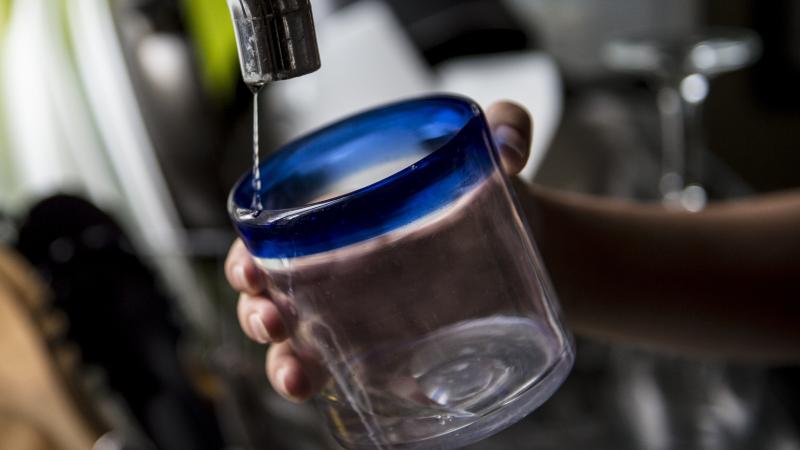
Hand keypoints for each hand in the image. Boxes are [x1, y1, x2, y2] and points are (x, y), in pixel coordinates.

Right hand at [225, 101, 532, 401]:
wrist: (530, 245)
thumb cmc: (491, 194)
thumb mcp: (493, 152)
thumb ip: (506, 125)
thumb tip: (511, 144)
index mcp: (343, 217)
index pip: (273, 235)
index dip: (248, 253)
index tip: (251, 265)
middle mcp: (339, 269)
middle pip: (271, 294)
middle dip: (255, 311)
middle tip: (272, 318)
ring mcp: (358, 315)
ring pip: (296, 342)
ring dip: (281, 361)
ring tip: (296, 375)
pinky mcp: (385, 351)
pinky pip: (339, 372)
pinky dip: (323, 385)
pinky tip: (328, 391)